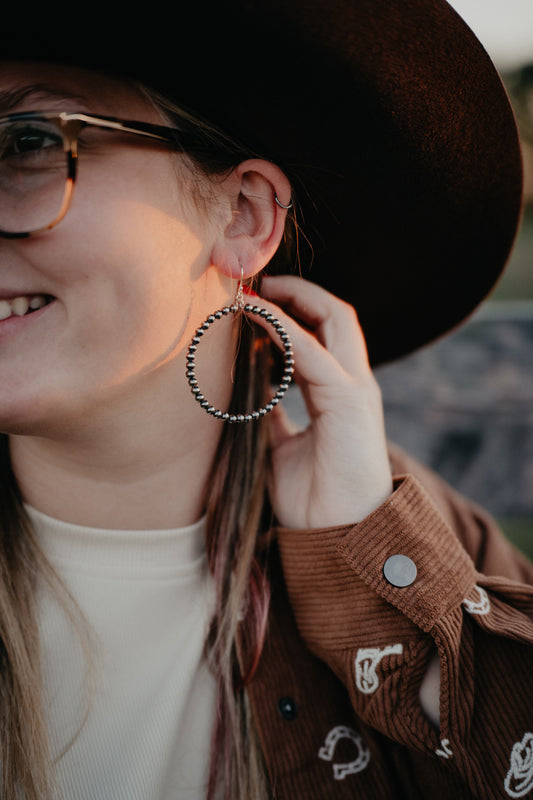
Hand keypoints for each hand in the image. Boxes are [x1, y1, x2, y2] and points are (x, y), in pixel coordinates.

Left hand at [257, 274, 392, 529]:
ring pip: (332, 319)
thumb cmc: (311, 499)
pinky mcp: (349, 400)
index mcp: (337, 393)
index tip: (250, 304)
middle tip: (254, 285)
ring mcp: (355, 389)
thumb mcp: (278, 446)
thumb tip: (243, 389)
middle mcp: (351, 383)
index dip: (289, 313)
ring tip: (253, 290)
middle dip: (297, 292)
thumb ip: (267, 414)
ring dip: (293, 298)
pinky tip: (256, 314)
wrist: (336, 538)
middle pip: (334, 315)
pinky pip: (313, 352)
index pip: (321, 335)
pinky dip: (284, 327)